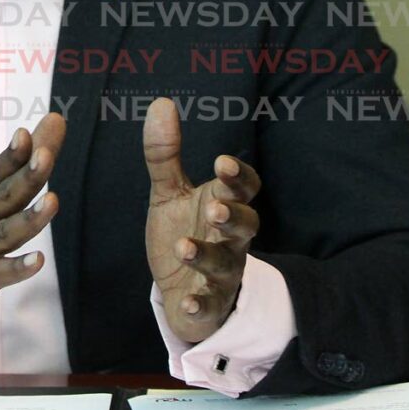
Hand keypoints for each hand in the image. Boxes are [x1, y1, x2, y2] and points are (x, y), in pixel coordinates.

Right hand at [0, 112, 65, 332]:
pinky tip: (39, 261)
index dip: (12, 154)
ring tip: (53, 201)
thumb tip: (56, 119)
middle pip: (5, 196)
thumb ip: (25, 161)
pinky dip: (17, 268)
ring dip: (29, 218)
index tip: (26, 134)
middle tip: (45, 156)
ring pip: (4, 233)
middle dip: (26, 176)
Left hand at [143, 97, 260, 342]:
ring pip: (227, 265)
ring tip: (184, 247)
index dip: (238, 177)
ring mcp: (223, 273)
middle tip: (215, 209)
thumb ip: (165, 153)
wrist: (179, 291)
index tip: (221, 163)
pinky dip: (200, 305)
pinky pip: (211, 306)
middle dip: (233, 217)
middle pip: (247, 225)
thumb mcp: (168, 192)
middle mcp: (230, 239)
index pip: (244, 188)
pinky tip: (186, 301)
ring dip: (208, 256)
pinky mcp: (209, 305)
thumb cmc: (181, 232)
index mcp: (223, 205)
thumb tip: (161, 102)